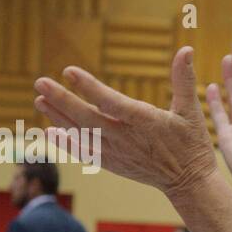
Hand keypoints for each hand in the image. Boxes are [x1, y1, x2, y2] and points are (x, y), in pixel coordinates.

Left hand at [35, 47, 216, 196]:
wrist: (189, 182)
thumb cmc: (192, 143)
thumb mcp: (192, 110)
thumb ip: (184, 79)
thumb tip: (186, 49)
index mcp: (145, 122)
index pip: (111, 102)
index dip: (89, 87)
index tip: (69, 71)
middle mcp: (126, 138)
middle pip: (88, 118)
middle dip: (62, 100)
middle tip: (40, 82)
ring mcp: (117, 153)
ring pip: (82, 134)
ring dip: (59, 117)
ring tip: (39, 100)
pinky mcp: (113, 164)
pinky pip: (85, 153)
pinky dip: (67, 144)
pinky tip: (50, 132)